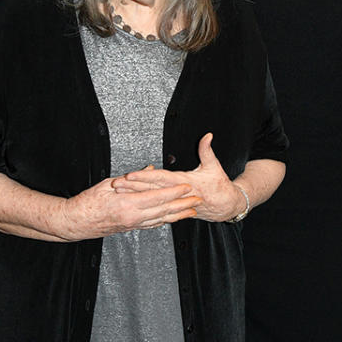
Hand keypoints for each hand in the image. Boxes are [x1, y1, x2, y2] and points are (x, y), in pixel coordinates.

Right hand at [59, 177, 200, 240]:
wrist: (75, 223)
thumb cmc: (87, 202)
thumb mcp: (108, 184)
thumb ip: (131, 179)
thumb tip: (148, 170)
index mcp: (128, 204)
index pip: (157, 197)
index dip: (174, 192)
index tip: (187, 187)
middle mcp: (133, 217)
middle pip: (164, 210)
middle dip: (183, 205)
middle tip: (198, 200)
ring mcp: (133, 225)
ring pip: (161, 220)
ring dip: (178, 215)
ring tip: (192, 211)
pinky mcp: (130, 229)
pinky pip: (152, 225)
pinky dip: (165, 221)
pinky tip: (173, 219)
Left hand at [111, 133, 243, 221]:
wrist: (225, 206)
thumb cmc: (219, 186)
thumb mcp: (214, 166)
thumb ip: (207, 150)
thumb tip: (207, 135)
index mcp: (185, 182)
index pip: (161, 179)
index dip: (145, 177)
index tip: (130, 175)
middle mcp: (177, 193)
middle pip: (151, 189)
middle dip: (133, 186)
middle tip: (116, 183)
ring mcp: (175, 202)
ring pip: (150, 197)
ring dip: (134, 194)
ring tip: (119, 191)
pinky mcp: (174, 207)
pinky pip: (156, 205)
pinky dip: (143, 202)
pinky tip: (132, 200)